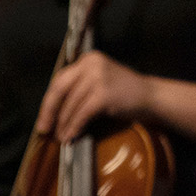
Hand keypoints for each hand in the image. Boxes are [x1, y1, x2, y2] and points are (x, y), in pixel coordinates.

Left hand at [38, 51, 157, 140]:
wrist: (152, 97)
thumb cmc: (124, 92)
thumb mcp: (99, 80)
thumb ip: (78, 87)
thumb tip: (51, 110)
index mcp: (88, 59)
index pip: (60, 80)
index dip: (48, 102)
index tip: (43, 118)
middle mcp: (91, 64)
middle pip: (60, 90)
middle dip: (50, 112)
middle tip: (44, 130)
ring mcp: (98, 78)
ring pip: (71, 105)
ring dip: (64, 124)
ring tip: (62, 137)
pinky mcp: (104, 95)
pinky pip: (81, 114)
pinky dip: (74, 127)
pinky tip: (72, 136)